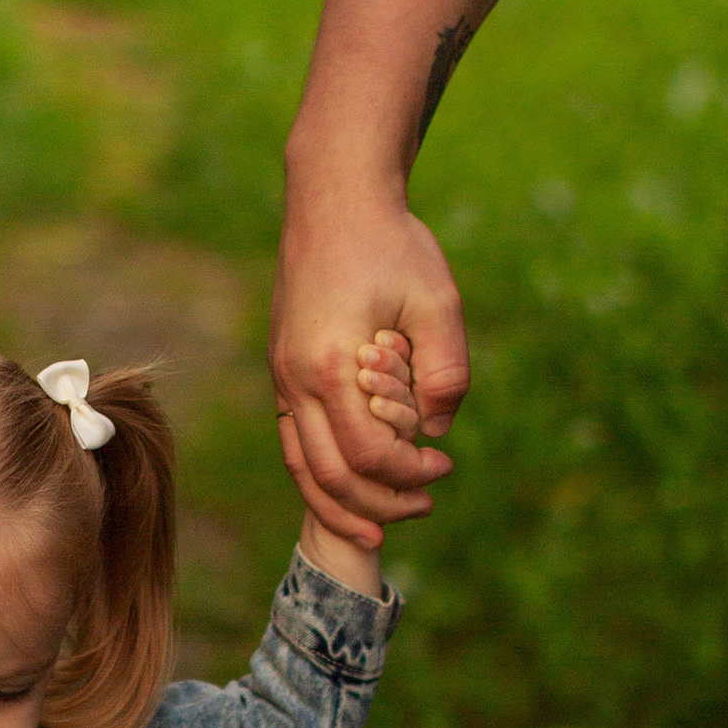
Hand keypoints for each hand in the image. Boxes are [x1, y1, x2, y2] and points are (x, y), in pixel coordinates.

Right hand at [269, 193, 465, 546]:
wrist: (333, 198)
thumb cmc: (392, 245)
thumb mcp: (438, 302)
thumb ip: (445, 373)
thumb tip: (437, 433)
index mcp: (331, 363)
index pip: (366, 454)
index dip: (409, 474)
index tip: (444, 468)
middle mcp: (295, 377)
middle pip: (327, 476)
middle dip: (378, 504)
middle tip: (425, 506)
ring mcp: (282, 375)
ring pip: (300, 467)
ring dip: (341, 504)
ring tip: (381, 528)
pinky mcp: (283, 369)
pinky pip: (294, 441)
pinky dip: (319, 475)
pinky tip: (352, 485)